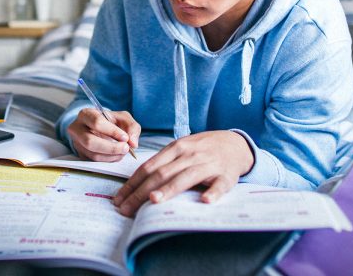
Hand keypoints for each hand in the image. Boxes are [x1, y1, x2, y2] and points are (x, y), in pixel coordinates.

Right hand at [67, 108, 140, 161]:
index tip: (125, 137)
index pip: (96, 122)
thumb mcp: (123, 118)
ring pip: (93, 154)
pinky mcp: (81, 155)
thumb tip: (133, 143)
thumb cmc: (112, 122)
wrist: (102, 129)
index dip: (112, 131)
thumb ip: (132, 127)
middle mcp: (77, 129)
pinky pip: (95, 161)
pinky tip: (117, 155)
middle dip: (111, 147)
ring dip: (112, 156)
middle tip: (126, 148)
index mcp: (86, 114)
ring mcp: (77, 144)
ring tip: (124, 151)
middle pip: (90, 141)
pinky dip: (109, 160)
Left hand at [113, 130, 253, 215]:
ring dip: (169, 189)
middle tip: (126, 209)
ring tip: (153, 201)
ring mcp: (208, 164)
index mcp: (175, 148)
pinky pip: (219, 185)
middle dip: (141, 192)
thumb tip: (137, 184)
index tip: (119, 198)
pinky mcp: (226, 175)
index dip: (132, 183)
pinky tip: (205, 201)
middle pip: (161, 174)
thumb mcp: (181, 149)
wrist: (233, 143)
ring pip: (185, 177)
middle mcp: (189, 155)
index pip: (149, 166)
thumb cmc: (201, 149)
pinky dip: (213, 192)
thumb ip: (163, 163)